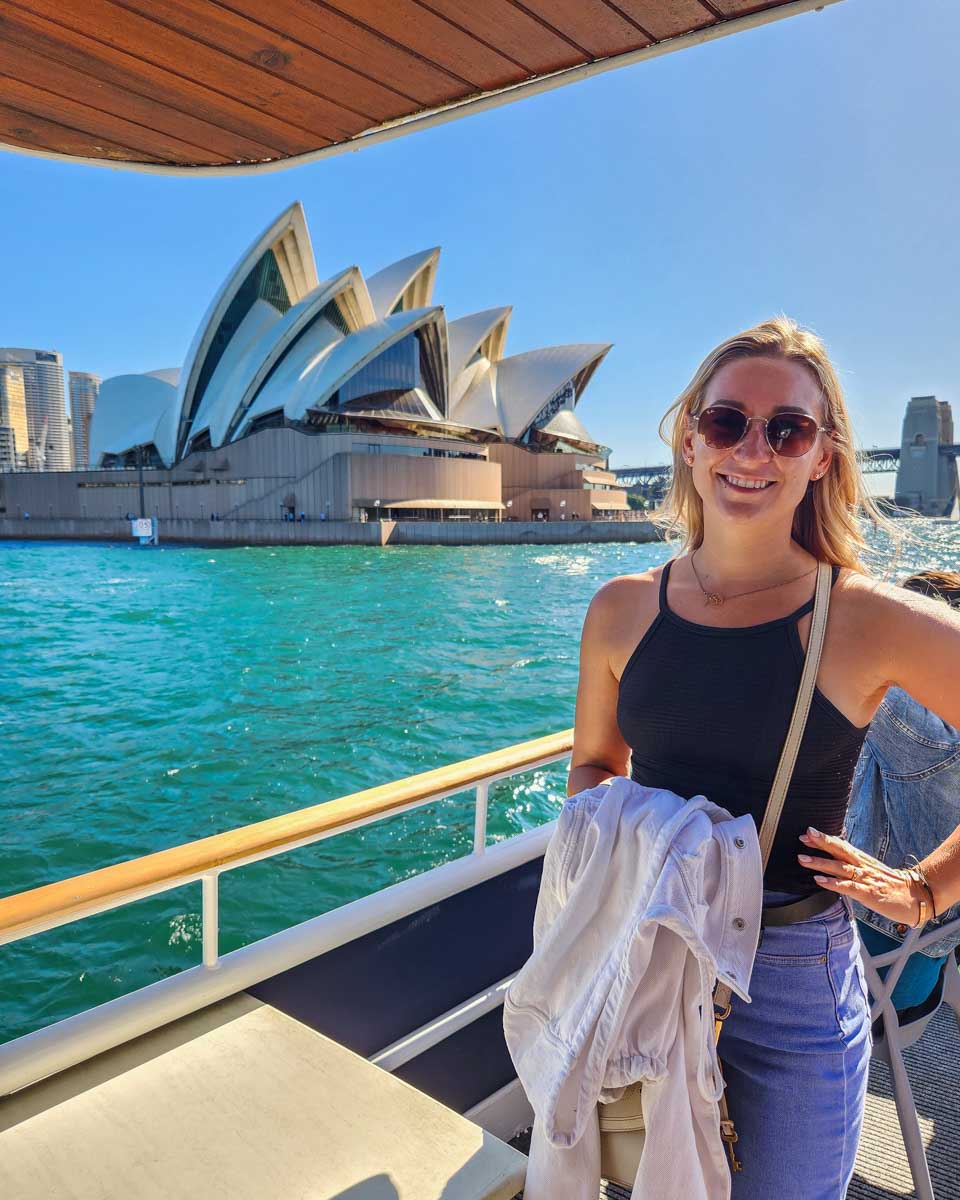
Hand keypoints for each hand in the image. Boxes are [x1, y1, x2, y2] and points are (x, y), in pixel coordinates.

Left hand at [797, 827, 925, 926]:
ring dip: (820, 862)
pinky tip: (819, 880)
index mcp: (863, 861)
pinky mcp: (869, 894)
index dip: (825, 839)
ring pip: (840, 868)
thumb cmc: (892, 886)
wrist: (917, 898)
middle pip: (840, 851)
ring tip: (802, 859)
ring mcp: (866, 879)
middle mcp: (863, 867)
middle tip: (804, 835)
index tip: (808, 832)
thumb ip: (854, 868)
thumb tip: (834, 864)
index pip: (842, 846)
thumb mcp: (871, 873)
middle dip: (821, 843)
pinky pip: (849, 887)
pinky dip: (833, 883)